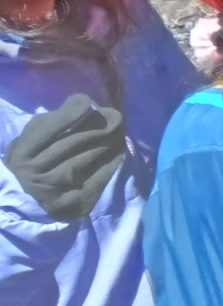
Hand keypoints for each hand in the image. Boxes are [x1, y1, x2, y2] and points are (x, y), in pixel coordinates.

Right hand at [6, 94, 127, 221]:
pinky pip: (97, 179)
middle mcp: (33, 173)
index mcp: (21, 154)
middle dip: (97, 126)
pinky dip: (111, 163)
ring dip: (108, 143)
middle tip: (116, 117)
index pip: (48, 129)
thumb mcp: (31, 140)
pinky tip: (119, 152)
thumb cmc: (34, 161)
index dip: (69, 112)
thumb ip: (52, 121)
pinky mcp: (72, 204)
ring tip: (120, 132)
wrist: (31, 200)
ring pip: (85, 160)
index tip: (86, 101)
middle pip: (72, 143)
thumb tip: (81, 103)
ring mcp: (53, 190)